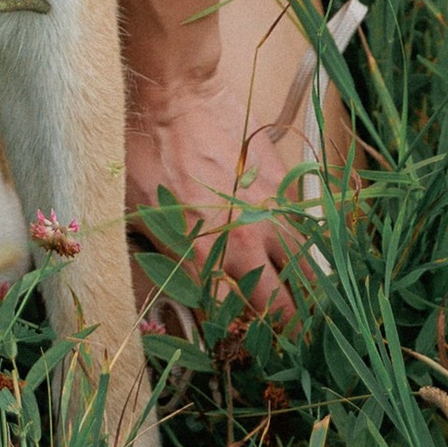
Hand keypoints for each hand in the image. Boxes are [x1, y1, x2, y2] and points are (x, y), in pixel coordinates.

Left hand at [122, 36, 325, 329]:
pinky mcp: (283, 182)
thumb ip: (155, 255)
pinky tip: (316, 260)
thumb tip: (164, 287)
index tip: (240, 353)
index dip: (236, 344)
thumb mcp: (130, 213)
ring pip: (303, 269)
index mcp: (201, 258)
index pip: (227, 321)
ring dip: (310, 296)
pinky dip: (313, 249)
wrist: (173, 92)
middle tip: (291, 344)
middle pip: (277, 306)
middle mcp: (243, 244)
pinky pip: (307, 226)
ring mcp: (269, 213)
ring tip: (316, 314)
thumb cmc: (140, 150)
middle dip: (285, 331)